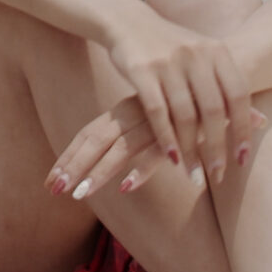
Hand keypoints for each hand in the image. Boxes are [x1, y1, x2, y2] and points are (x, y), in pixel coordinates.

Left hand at [47, 95, 269, 201]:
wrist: (222, 76)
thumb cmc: (183, 100)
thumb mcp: (151, 115)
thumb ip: (130, 133)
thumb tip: (107, 160)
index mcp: (124, 111)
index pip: (88, 135)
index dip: (68, 158)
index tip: (50, 182)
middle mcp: (133, 115)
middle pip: (94, 141)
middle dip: (73, 167)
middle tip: (54, 190)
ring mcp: (153, 123)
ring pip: (118, 149)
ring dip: (98, 173)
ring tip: (80, 195)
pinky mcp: (177, 133)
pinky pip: (154, 153)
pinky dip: (140, 170)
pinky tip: (125, 187)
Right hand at [99, 10, 256, 184]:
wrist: (129, 22)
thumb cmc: (173, 47)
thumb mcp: (205, 57)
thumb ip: (228, 86)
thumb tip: (263, 121)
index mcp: (217, 50)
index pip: (238, 95)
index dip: (244, 128)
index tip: (243, 158)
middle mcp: (196, 55)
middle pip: (213, 109)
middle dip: (217, 146)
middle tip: (219, 173)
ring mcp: (168, 62)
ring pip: (185, 115)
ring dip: (191, 150)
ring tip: (195, 175)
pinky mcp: (142, 71)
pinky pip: (157, 112)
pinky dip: (166, 138)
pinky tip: (171, 158)